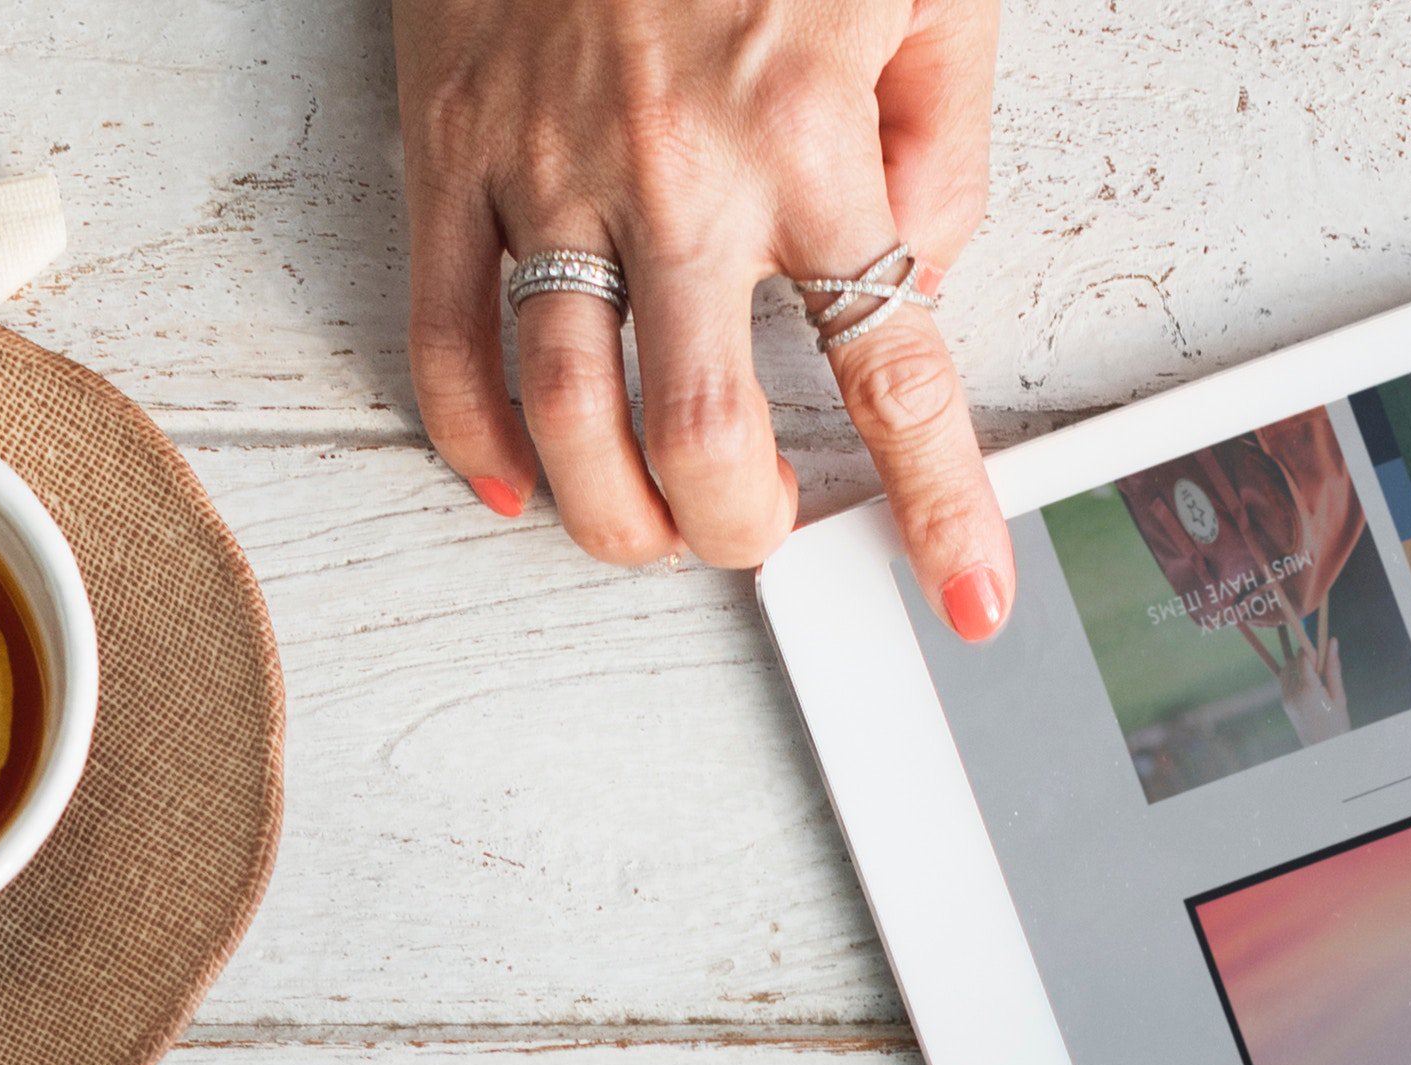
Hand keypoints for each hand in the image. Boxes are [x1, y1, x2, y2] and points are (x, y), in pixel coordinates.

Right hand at [397, 0, 1019, 637]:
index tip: (968, 592)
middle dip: (736, 526)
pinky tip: (519, 479)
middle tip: (758, 532)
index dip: (936, 503)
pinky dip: (472, 432)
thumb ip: (944, 134)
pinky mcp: (447, 141)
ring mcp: (545, 163)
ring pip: (562, 410)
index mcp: (807, 127)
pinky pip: (441, 329)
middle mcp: (674, 169)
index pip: (889, 364)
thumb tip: (920, 271)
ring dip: (612, 512)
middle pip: (696, 432)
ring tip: (650, 529)